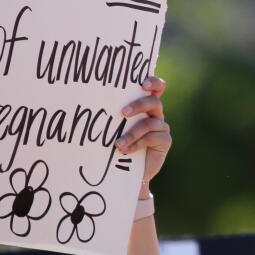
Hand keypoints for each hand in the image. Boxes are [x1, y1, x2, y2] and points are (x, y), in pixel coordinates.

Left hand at [116, 76, 171, 193]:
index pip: (156, 88)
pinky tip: (126, 151)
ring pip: (150, 123)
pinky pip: (153, 137)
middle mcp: (155, 114)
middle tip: (123, 113)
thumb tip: (89, 101)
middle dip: (138, 105)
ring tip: (118, 145)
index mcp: (144, 106)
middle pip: (154, 101)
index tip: (143, 84)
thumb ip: (112, 114)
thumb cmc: (117, 144)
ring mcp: (161, 127)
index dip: (154, 82)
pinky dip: (137, 143)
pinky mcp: (165, 141)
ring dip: (132, 133)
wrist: (127, 171)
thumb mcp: (113, 127)